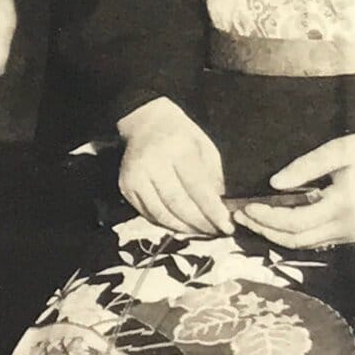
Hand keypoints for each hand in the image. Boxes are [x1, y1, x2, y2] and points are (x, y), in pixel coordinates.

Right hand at [117, 97, 230, 238]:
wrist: (145, 123)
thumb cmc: (181, 135)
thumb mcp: (204, 147)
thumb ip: (214, 176)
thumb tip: (222, 207)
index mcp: (177, 149)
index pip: (196, 187)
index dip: (212, 211)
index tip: (227, 226)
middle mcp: (153, 162)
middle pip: (178, 204)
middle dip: (200, 223)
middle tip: (217, 231)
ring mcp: (136, 176)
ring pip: (161, 213)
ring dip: (184, 228)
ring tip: (201, 231)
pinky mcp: (126, 187)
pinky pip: (147, 213)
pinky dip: (166, 223)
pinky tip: (181, 225)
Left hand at [234, 127, 354, 248]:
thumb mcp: (340, 150)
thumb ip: (306, 167)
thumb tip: (273, 185)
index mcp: (341, 206)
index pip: (293, 222)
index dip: (265, 218)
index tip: (244, 207)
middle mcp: (346, 228)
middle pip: (296, 241)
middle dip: (266, 231)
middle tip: (242, 216)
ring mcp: (354, 235)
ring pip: (308, 244)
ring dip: (280, 235)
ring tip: (258, 220)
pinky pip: (322, 240)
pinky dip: (299, 233)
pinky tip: (286, 220)